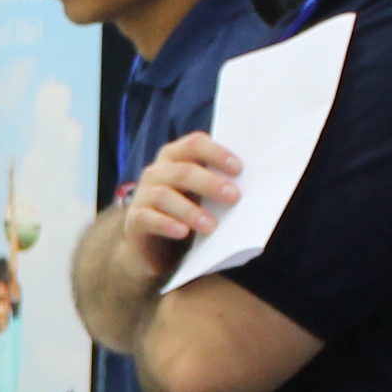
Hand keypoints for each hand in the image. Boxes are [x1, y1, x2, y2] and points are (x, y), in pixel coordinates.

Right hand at [121, 133, 243, 276]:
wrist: (151, 246)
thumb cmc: (185, 212)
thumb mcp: (201, 195)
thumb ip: (218, 185)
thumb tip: (257, 186)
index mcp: (176, 157)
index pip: (195, 144)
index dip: (216, 153)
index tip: (239, 169)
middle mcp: (157, 171)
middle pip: (183, 171)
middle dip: (210, 183)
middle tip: (233, 197)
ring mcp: (143, 194)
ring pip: (165, 195)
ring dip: (191, 210)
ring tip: (211, 226)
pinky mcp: (135, 219)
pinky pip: (148, 218)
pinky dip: (166, 224)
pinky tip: (183, 232)